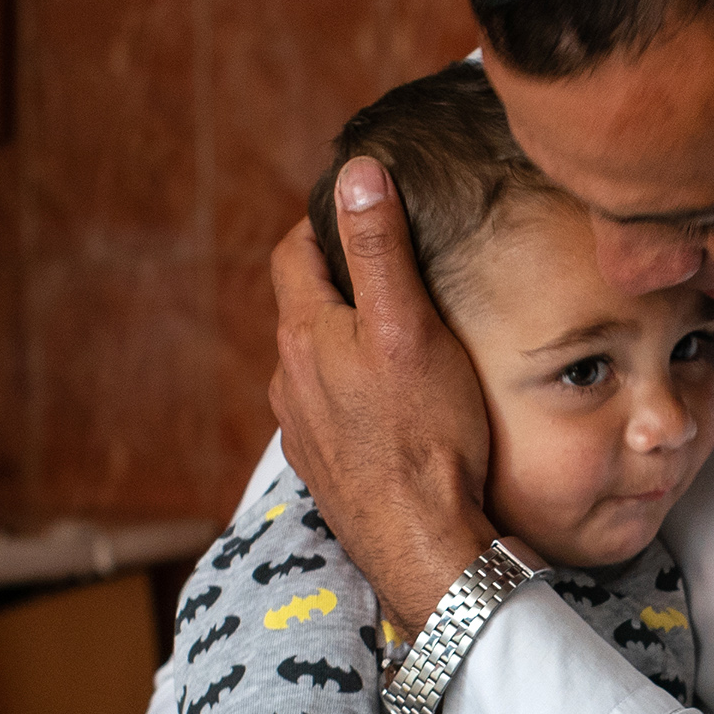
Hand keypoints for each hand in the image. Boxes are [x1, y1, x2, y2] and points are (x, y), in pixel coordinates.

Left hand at [268, 163, 497, 620]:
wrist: (421, 542)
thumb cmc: (424, 433)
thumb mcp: (407, 324)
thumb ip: (378, 247)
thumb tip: (356, 171)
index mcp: (305, 334)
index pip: (292, 254)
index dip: (321, 223)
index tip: (354, 208)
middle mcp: (288, 380)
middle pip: (303, 308)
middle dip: (337, 281)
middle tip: (385, 265)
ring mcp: (301, 428)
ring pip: (314, 363)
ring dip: (343, 341)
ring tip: (393, 335)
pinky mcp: (323, 466)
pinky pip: (328, 410)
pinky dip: (351, 392)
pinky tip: (390, 404)